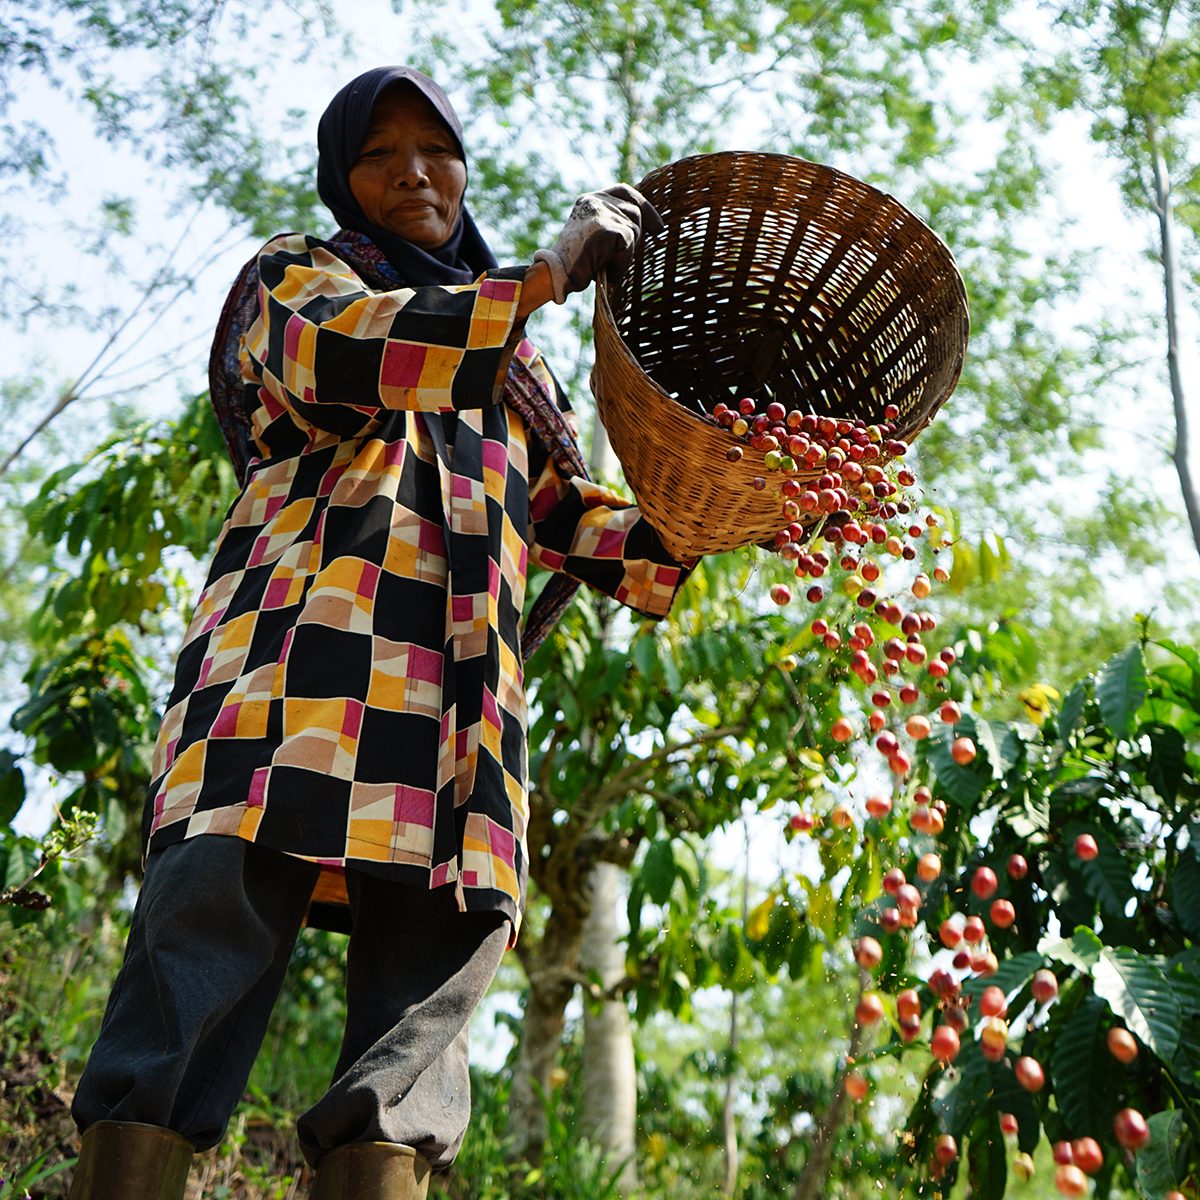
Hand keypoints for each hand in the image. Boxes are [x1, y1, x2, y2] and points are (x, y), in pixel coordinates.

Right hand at [533, 184, 663, 302]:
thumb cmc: (574, 262)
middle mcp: (596, 200)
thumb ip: (611, 224)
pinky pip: (629, 244)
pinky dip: (622, 262)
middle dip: (637, 235)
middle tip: (622, 256)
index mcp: (589, 199)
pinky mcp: (607, 228)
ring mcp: (601, 212)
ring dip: (626, 253)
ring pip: (634, 229)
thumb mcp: (593, 235)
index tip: (658, 227)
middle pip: (634, 211)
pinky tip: (609, 271)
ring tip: (607, 265)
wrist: (558, 274)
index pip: (624, 191)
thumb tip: (643, 226)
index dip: (644, 206)